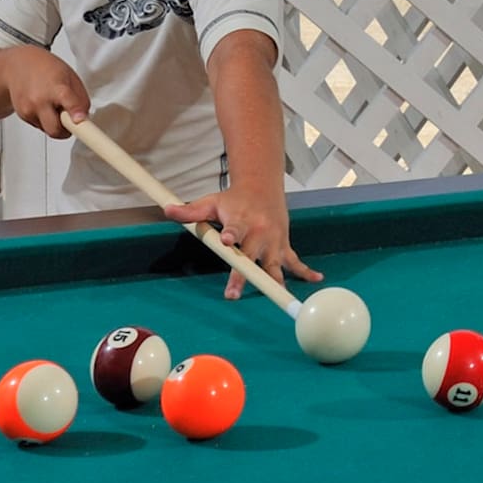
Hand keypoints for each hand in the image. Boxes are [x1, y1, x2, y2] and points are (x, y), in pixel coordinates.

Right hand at [2, 49, 90, 138]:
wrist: (19, 65)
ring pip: (47, 130)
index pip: (70, 105)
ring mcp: (28, 110)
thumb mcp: (71, 77)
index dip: (76, 114)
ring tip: (55, 105)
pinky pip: (39, 126)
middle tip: (71, 119)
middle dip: (66, 130)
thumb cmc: (46, 68)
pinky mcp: (22, 116)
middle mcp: (40, 101)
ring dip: (55, 123)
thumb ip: (81, 99)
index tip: (80, 120)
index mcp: (57, 88)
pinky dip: (45, 120)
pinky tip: (44, 105)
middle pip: (55, 130)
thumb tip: (85, 117)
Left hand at [165, 185, 322, 300]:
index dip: (232, 235)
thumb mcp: (211, 203)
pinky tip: (315, 278)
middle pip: (251, 256)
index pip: (235, 228)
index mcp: (240, 220)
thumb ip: (190, 211)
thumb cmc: (234, 200)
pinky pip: (295, 261)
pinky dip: (306, 271)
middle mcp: (259, 232)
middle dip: (243, 274)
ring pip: (274, 263)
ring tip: (278, 295)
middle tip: (233, 292)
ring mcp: (273, 240)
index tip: (227, 241)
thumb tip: (166, 209)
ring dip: (274, 280)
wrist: (262, 187)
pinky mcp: (283, 245)